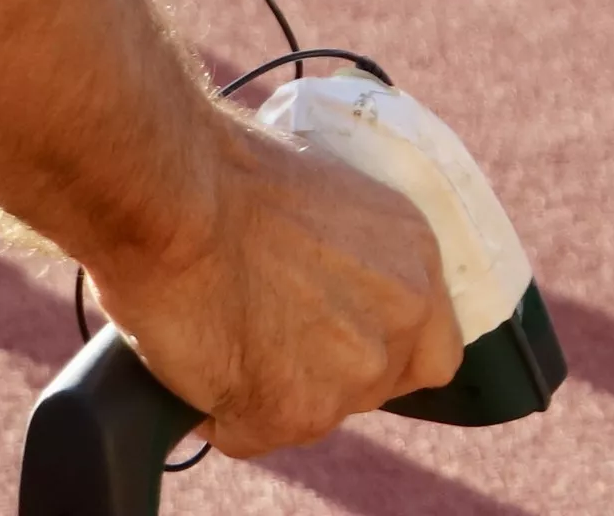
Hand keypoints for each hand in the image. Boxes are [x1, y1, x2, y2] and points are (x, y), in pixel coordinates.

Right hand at [90, 116, 461, 459]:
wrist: (178, 195)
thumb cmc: (230, 178)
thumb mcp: (329, 203)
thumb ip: (353, 263)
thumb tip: (327, 300)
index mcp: (417, 256)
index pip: (435, 349)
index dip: (388, 356)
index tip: (341, 347)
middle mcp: (404, 316)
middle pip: (376, 386)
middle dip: (324, 374)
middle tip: (266, 335)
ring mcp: (356, 370)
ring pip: (316, 415)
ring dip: (269, 393)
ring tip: (223, 332)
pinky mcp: (297, 411)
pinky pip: (251, 434)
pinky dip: (220, 413)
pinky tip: (199, 357)